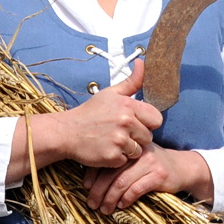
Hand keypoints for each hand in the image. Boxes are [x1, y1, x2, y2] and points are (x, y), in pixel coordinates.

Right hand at [7, 59, 162, 182]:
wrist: (66, 132)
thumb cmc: (90, 113)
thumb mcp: (110, 93)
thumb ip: (131, 81)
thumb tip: (143, 62)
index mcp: (128, 105)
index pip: (156, 119)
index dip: (147, 122)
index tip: (136, 122)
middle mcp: (125, 122)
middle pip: (148, 137)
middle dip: (137, 137)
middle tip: (120, 133)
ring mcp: (119, 141)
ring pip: (138, 151)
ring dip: (128, 149)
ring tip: (112, 141)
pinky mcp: (112, 157)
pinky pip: (126, 161)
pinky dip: (117, 158)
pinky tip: (106, 149)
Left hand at [84, 146, 212, 216]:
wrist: (183, 168)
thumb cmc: (153, 166)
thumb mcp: (135, 159)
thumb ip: (118, 164)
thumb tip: (90, 181)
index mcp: (128, 147)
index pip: (106, 159)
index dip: (92, 174)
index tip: (85, 187)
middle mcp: (137, 152)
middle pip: (111, 172)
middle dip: (98, 190)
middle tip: (91, 203)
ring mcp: (149, 163)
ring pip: (121, 182)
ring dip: (110, 198)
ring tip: (104, 209)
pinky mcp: (158, 175)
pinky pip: (136, 189)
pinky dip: (126, 199)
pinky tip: (121, 206)